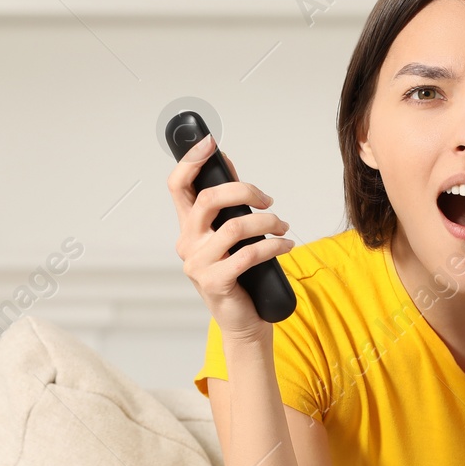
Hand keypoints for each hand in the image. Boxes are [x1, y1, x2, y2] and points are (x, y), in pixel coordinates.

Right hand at [167, 133, 294, 342]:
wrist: (243, 322)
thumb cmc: (240, 277)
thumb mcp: (231, 236)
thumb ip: (227, 204)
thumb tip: (227, 164)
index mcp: (188, 227)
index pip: (178, 186)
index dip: (191, 160)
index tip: (211, 142)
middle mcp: (187, 243)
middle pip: (209, 199)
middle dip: (244, 191)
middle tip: (267, 200)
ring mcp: (198, 264)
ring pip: (235, 227)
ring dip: (267, 222)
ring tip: (284, 227)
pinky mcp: (214, 282)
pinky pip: (247, 255)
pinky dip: (273, 247)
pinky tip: (286, 245)